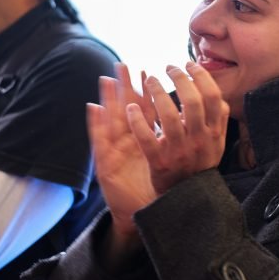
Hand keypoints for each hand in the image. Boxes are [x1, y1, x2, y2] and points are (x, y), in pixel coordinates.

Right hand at [88, 74, 157, 237]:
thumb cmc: (156, 186)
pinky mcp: (106, 166)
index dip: (146, 92)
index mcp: (145, 141)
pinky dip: (95, 124)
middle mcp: (129, 144)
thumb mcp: (165, 161)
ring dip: (108, 99)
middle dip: (125, 87)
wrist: (141, 214)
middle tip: (122, 65)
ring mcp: (117, 153)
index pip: (146, 112)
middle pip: (126, 110)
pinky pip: (100, 141)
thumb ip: (170, 140)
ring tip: (105, 79)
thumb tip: (185, 118)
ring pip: (112, 120)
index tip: (146, 72)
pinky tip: (93, 107)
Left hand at [127, 62, 229, 195]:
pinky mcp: (160, 163)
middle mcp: (199, 140)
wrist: (189, 199)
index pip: (213, 96)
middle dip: (180, 79)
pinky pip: (147, 139)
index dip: (201, 77)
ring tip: (150, 79)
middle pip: (193, 101)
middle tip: (168, 67)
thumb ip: (218, 120)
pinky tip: (131, 107)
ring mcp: (179, 152)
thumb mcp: (216, 143)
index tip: (189, 64)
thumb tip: (215, 93)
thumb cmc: (200, 165)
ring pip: (169, 116)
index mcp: (214, 133)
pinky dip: (138, 121)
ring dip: (157, 93)